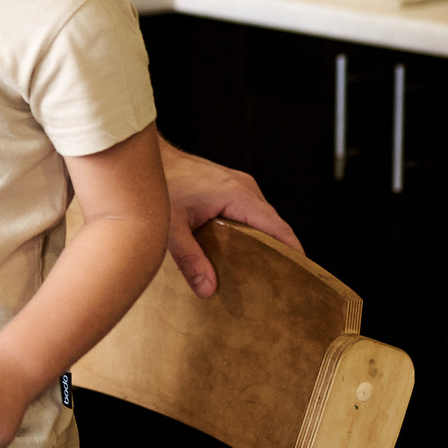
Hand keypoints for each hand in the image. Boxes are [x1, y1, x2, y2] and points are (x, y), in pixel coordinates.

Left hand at [158, 139, 302, 297]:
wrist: (146, 157)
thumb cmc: (158, 184)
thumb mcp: (170, 228)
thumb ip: (189, 259)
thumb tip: (208, 289)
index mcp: (237, 195)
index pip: (278, 228)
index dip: (293, 252)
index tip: (302, 275)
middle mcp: (244, 187)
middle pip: (273, 225)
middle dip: (280, 252)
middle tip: (281, 283)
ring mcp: (237, 185)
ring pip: (261, 219)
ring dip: (264, 242)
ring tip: (263, 272)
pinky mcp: (228, 187)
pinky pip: (250, 213)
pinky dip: (251, 231)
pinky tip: (242, 251)